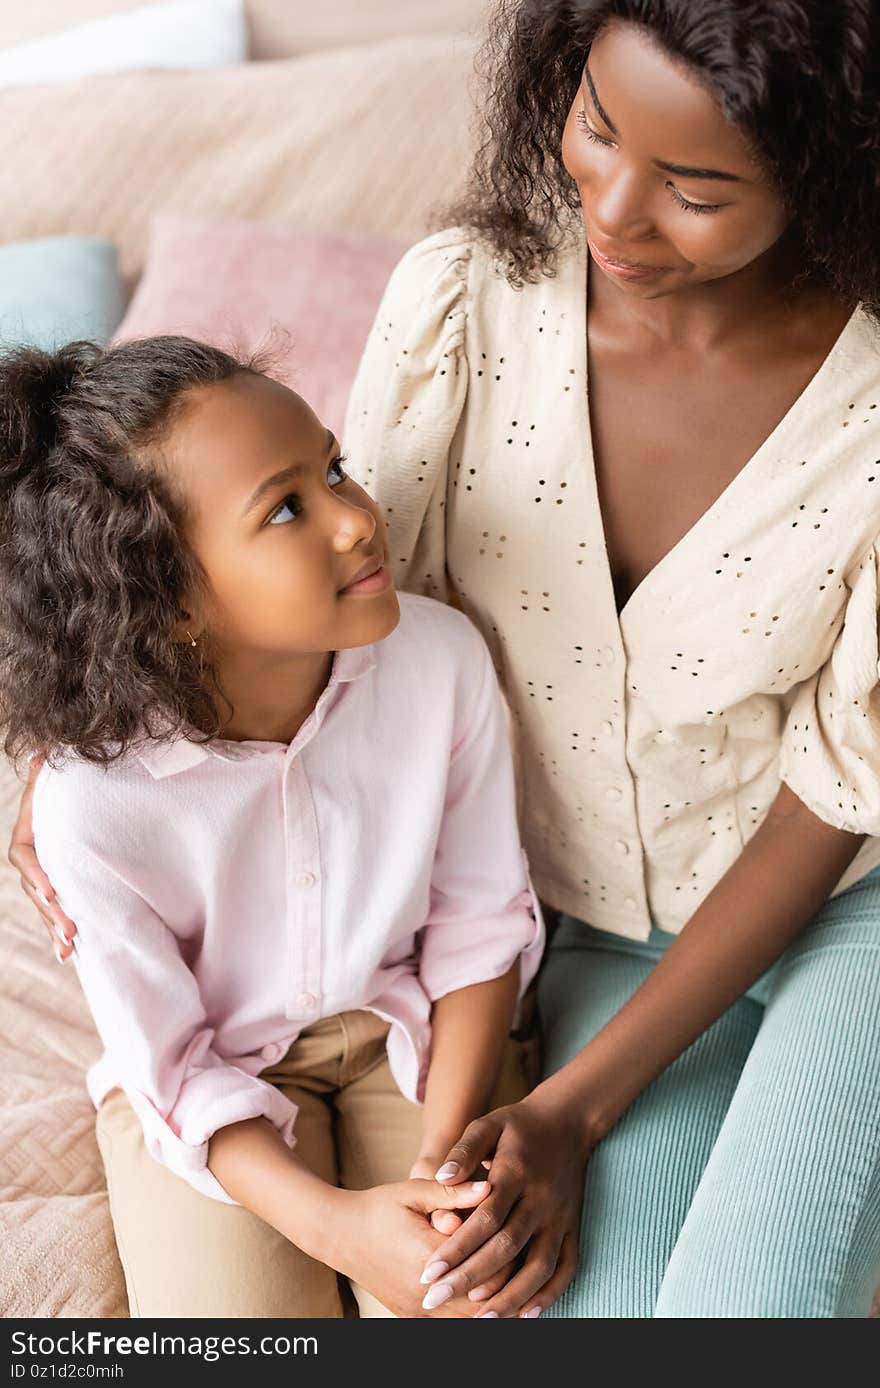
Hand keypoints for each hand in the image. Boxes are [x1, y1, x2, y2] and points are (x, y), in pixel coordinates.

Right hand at [7, 755, 76, 962]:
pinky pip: (54, 911)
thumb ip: (49, 771)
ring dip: (54, 928)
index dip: (35, 874)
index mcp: (28, 832)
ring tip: (69, 948)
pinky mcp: (58, 888)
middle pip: (34, 888)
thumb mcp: (59, 776)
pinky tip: (67, 954)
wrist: (78, 800)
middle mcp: (32, 857)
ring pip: (43, 906)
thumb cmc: (68, 785)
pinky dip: (58, 932)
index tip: (51, 891)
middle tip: (70, 931)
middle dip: (50, 912)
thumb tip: (43, 755)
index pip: (23, 856)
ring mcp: (43, 874)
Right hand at [333, 1178, 508, 1316]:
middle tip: (526, 1263)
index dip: (509, 1257)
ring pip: (470, 1321)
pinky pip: (450, 1326)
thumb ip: (453, 1192)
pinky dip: (470, 1314)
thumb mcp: (414, 1192)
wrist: (339, 1234)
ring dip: (490, 1304)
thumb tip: (491, 1186)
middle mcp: (424, 1292)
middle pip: (484, 1300)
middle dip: (506, 1282)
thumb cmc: (379, 1207)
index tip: (520, 1237)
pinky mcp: (410, 1318)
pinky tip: (483, 1296)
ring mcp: (416, 1310)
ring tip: (512, 1282)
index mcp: (429, 1256)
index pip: (488, 1269)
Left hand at [418, 1092, 587, 1317]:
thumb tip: (442, 1177)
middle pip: (507, 1247)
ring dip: (509, 1296)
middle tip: (435, 1299)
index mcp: (516, 1172)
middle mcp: (541, 1199)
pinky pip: (566, 1267)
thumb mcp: (487, 1124)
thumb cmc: (517, 1125)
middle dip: (470, 1278)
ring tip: (478, 1320)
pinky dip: (549, 1294)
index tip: (429, 1273)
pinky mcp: (573, 1227)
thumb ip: (464, 1150)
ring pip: (539, 1265)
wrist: (568, 1121)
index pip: (484, 1218)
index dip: (456, 1248)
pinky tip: (525, 1314)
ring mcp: (560, 1216)